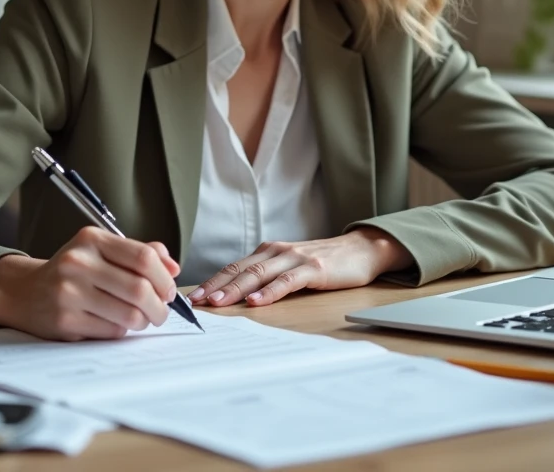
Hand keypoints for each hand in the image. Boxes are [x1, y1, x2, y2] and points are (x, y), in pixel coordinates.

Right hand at [0, 226, 179, 340]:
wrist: (24, 292)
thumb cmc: (72, 272)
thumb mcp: (101, 251)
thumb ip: (138, 253)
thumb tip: (173, 268)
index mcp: (92, 240)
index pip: (143, 257)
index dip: (164, 278)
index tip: (168, 291)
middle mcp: (79, 263)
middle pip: (140, 289)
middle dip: (159, 306)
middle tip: (161, 312)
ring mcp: (69, 292)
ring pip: (129, 315)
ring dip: (143, 322)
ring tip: (141, 319)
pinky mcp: (65, 320)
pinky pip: (111, 331)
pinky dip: (121, 331)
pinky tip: (115, 324)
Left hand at [187, 227, 411, 307]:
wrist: (361, 250)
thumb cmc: (324, 263)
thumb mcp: (290, 267)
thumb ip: (268, 276)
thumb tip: (237, 297)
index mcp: (268, 252)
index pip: (234, 267)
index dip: (212, 281)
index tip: (193, 297)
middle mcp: (277, 251)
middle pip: (240, 270)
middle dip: (215, 286)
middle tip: (195, 302)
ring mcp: (295, 258)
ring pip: (258, 274)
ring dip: (236, 289)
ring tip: (218, 303)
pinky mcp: (313, 269)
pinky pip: (287, 281)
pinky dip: (269, 292)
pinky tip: (257, 302)